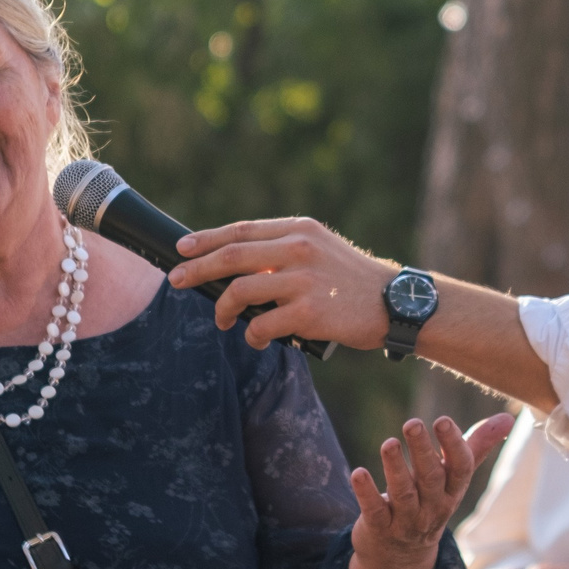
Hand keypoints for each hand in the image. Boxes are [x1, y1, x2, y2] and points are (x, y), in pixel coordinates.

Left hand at [172, 216, 397, 352]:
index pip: (241, 230)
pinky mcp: (308, 312)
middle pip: (231, 256)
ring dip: (224, 310)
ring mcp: (303, 280)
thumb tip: (233, 262)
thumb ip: (282, 250)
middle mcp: (298, 248)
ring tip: (224, 320)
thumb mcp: (320, 249)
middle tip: (176, 281)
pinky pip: (261, 325)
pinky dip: (252, 335)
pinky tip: (257, 339)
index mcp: (299, 229)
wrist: (393, 303)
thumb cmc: (351, 280)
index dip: (206, 239)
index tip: (181, 249)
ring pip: (240, 291)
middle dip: (197, 270)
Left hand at [348, 413, 513, 568]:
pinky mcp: (379, 528)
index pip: (460, 469)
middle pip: (431, 478)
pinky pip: (374, 510)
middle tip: (412, 423)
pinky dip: (366, 493)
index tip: (443, 420)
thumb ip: (477, 446)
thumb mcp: (455, 478)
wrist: (401, 556)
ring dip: (395, 468)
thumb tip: (509, 417)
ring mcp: (406, 520)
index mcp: (453, 491)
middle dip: (423, 451)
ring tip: (389, 443)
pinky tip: (358, 473)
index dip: (453, 445)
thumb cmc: (431, 501)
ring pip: (403, 493)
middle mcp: (433, 507)